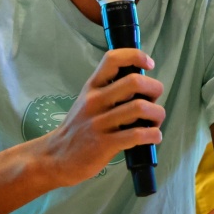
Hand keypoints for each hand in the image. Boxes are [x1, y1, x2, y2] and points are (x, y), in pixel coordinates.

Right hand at [37, 48, 164, 185]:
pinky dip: (154, 135)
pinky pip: (138, 134)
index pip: (113, 59)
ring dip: (157, 114)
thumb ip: (109, 91)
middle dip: (155, 89)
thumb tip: (143, 86)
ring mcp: (99, 122)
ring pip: (141, 108)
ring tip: (154, 122)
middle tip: (154, 100)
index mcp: (92, 87)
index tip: (148, 65)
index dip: (136, 56)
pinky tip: (153, 137)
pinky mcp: (105, 144)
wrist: (56, 157)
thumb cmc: (78, 129)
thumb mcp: (86, 102)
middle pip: (135, 82)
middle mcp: (95, 101)